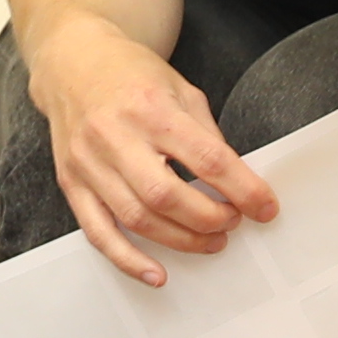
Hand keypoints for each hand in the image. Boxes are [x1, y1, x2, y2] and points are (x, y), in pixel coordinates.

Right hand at [34, 15, 276, 280]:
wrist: (72, 63)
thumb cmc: (132, 76)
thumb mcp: (181, 90)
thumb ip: (206, 136)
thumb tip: (235, 185)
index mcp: (151, 108)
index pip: (207, 159)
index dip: (243, 189)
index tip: (265, 208)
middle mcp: (115, 136)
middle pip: (168, 196)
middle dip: (211, 218)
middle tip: (234, 222)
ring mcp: (89, 163)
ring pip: (137, 218)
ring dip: (181, 240)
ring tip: (212, 240)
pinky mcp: (71, 183)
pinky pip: (98, 232)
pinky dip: (128, 260)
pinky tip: (157, 274)